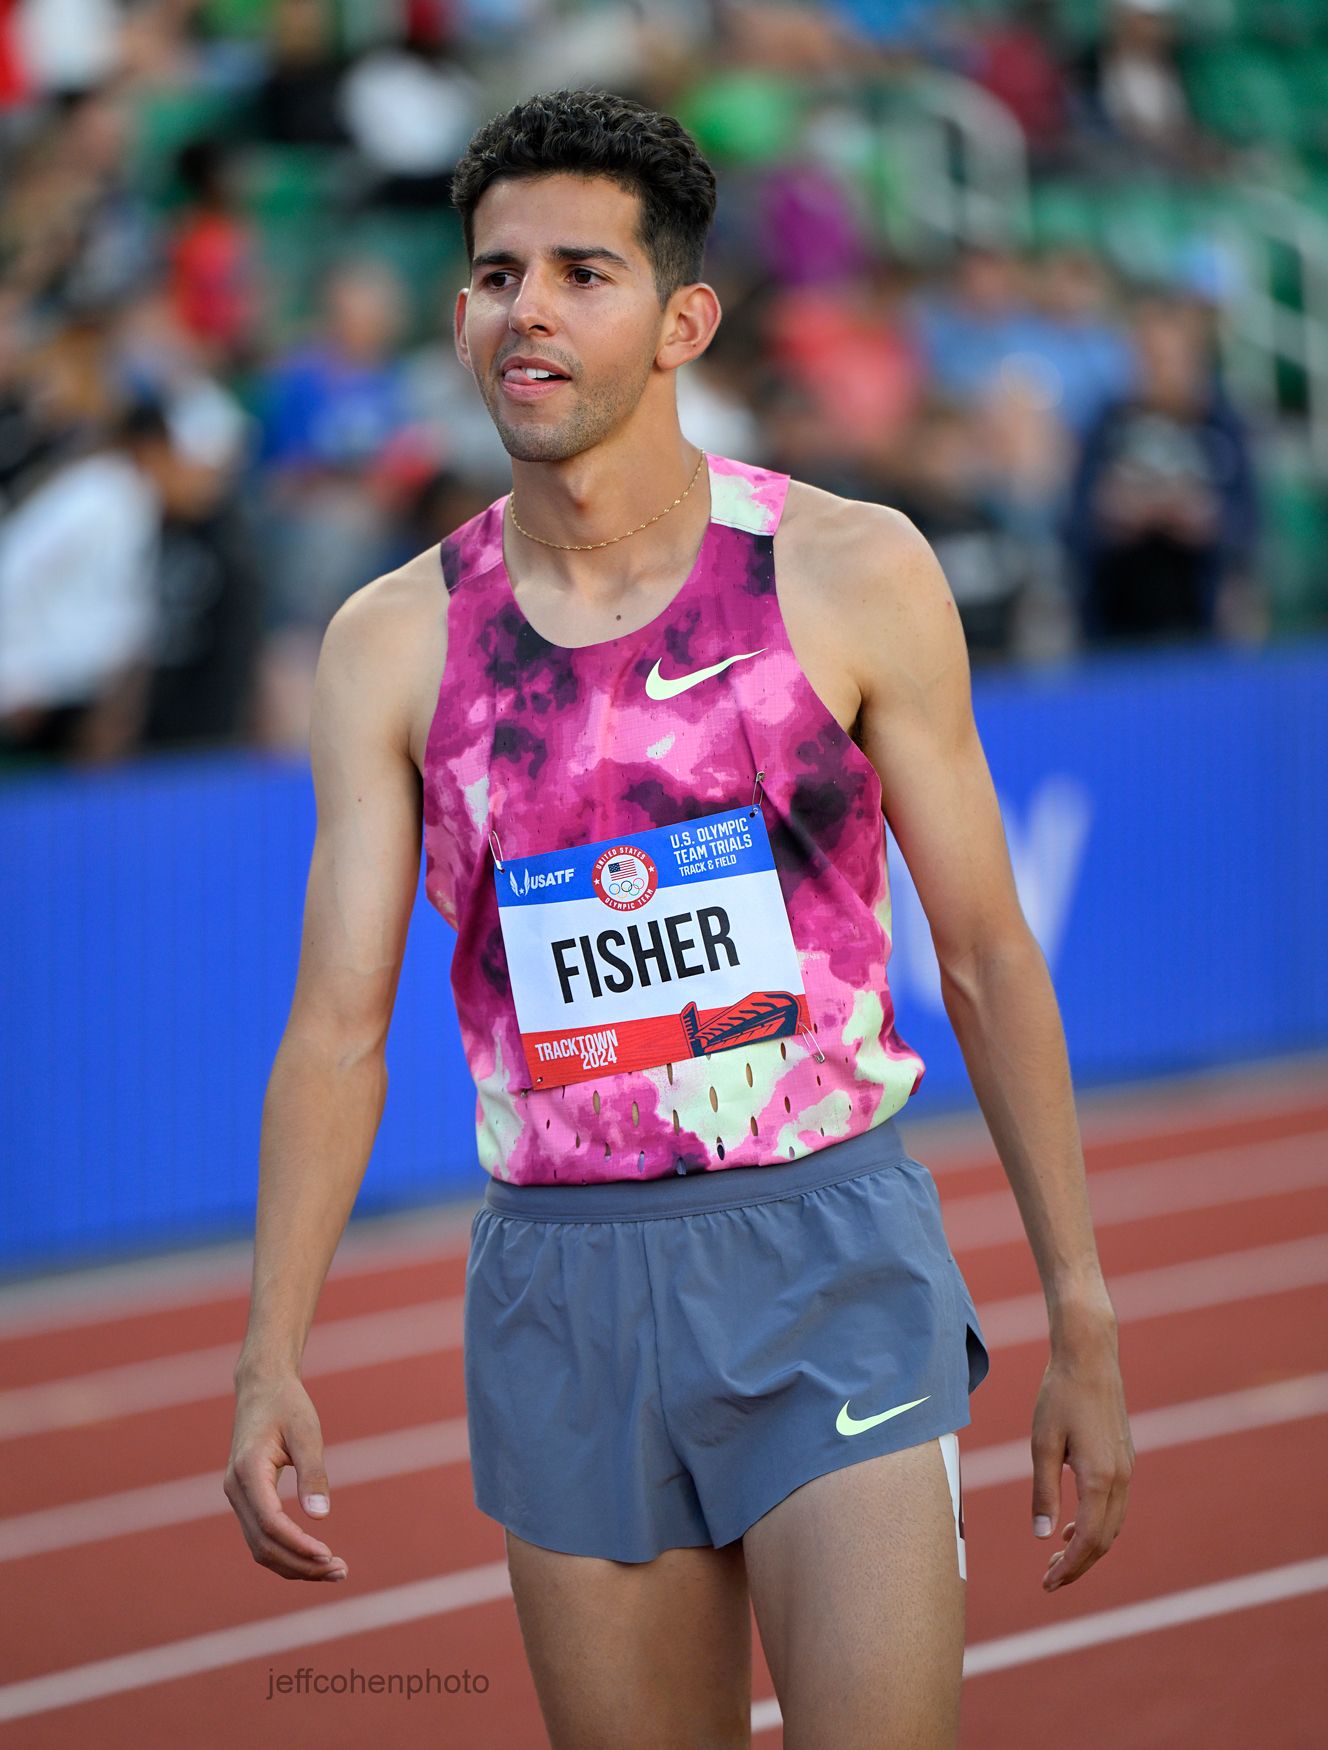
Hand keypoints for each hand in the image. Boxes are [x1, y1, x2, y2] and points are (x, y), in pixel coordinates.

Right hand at [223, 1373, 347, 1581]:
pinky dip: (287, 1552)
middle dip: (301, 1564)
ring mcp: (237, 1497)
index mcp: (248, 1470)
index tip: (329, 1556)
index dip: (298, 1545)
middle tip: (341, 1571)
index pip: (270, 1523)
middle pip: (263, 1545)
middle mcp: (235, 1490)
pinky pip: (262, 1537)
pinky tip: (315, 1557)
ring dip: (294, 1565)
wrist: (262, 1386)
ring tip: (334, 1570)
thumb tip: (321, 1519)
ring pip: (260, 1548)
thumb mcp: (307, 1432)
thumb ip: (313, 1473)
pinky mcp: (246, 1500)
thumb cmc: (287, 1405)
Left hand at [1030, 1334, 1134, 1594]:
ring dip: (1088, 1546)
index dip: (1070, 1568)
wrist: (1090, 1357)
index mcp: (1100, 1478)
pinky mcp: (1124, 1459)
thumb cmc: (1060, 1396)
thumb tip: (1042, 1537)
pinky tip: (1072, 1524)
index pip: (1089, 1540)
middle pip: (1104, 1540)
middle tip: (1048, 1579)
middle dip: (1078, 1565)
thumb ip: (1043, 1492)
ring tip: (1057, 1557)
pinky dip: (1096, 1524)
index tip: (1047, 1585)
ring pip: (1112, 1525)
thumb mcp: (1042, 1444)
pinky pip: (1115, 1506)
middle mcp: (1121, 1479)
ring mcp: (1126, 1469)